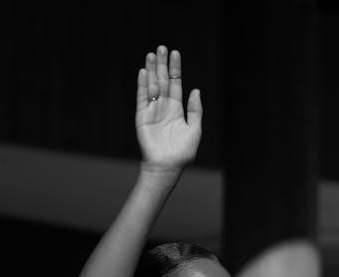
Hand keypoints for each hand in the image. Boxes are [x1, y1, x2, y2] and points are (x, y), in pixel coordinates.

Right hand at [136, 45, 201, 170]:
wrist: (166, 166)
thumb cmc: (182, 152)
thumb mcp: (194, 129)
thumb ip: (195, 110)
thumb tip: (196, 90)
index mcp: (177, 109)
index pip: (175, 84)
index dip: (175, 69)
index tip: (175, 53)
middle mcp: (164, 107)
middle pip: (162, 81)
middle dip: (162, 65)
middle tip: (161, 48)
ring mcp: (152, 111)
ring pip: (152, 86)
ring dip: (152, 70)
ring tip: (152, 54)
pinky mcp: (141, 117)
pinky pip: (141, 98)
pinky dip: (142, 85)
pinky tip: (144, 72)